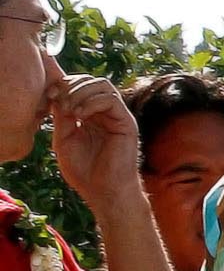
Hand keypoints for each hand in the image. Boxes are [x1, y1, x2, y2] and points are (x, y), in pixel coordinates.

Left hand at [47, 73, 141, 215]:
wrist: (104, 191)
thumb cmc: (85, 171)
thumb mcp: (64, 139)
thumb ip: (62, 117)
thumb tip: (57, 94)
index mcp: (91, 115)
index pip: (81, 86)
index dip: (64, 84)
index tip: (49, 95)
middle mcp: (106, 113)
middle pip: (92, 80)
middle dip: (71, 86)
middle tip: (59, 102)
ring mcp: (117, 116)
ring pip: (102, 85)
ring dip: (81, 92)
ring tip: (70, 111)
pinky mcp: (126, 123)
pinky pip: (111, 99)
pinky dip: (92, 102)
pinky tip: (80, 116)